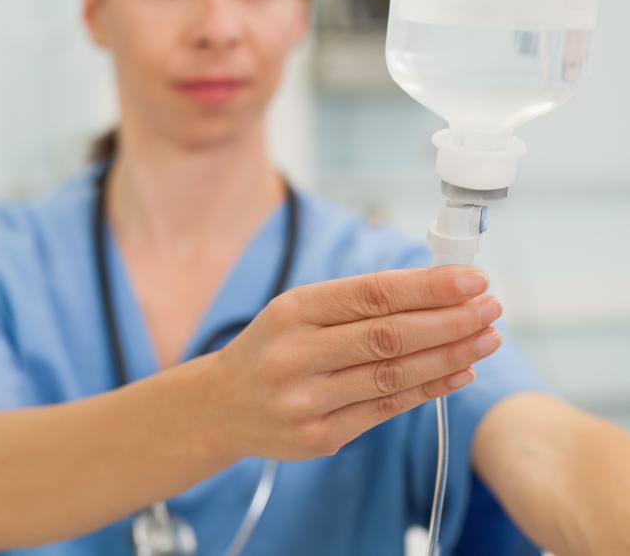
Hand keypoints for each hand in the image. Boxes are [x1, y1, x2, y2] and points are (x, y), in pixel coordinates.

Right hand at [217, 266, 501, 460]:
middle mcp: (297, 354)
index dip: (427, 287)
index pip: (371, 294)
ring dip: (450, 356)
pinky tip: (460, 373)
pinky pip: (386, 409)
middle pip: (389, 335)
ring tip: (487, 338)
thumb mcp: (298, 309)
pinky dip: (428, 389)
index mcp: (294, 310)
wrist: (224, 404)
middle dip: (450, 321)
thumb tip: (434, 291)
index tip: (472, 280)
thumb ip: (357, 302)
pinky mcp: (320, 437)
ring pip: (394, 374)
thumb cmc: (272, 345)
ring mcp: (307, 400)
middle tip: (491, 308)